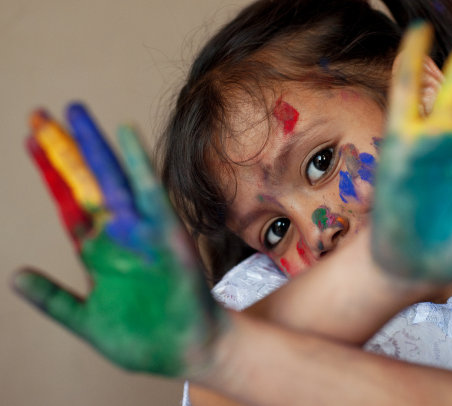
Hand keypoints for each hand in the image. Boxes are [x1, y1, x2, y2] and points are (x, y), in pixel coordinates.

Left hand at [13, 104, 224, 377]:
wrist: (187, 349)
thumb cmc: (142, 338)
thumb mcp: (85, 321)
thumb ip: (52, 299)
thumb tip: (15, 277)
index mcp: (96, 251)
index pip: (68, 202)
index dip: (49, 172)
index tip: (31, 142)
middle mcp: (116, 233)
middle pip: (84, 183)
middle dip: (61, 149)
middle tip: (39, 114)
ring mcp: (141, 230)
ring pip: (111, 179)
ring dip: (92, 147)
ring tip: (72, 113)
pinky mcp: (167, 233)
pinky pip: (151, 192)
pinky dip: (139, 163)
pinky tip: (126, 132)